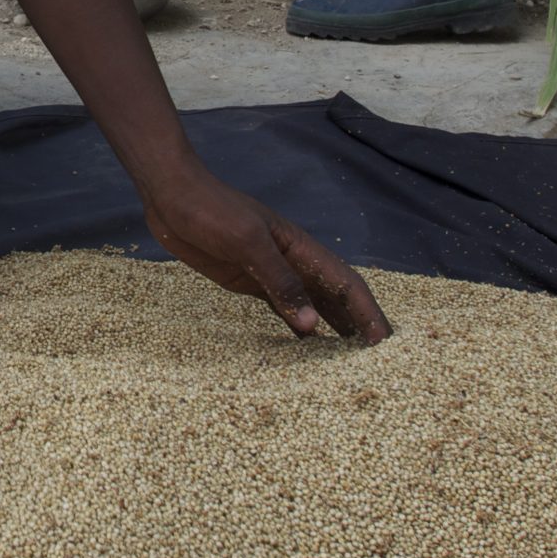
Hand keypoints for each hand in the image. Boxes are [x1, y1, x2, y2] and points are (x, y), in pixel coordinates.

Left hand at [143, 169, 391, 341]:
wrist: (172, 196)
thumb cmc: (212, 210)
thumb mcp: (247, 242)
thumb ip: (280, 281)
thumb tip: (311, 325)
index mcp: (300, 248)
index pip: (346, 283)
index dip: (368, 312)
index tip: (384, 342)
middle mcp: (292, 262)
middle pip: (334, 297)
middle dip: (357, 324)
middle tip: (375, 361)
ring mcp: (269, 272)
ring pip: (309, 305)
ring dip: (329, 328)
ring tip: (346, 361)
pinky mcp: (247, 280)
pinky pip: (279, 307)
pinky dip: (294, 326)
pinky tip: (303, 345)